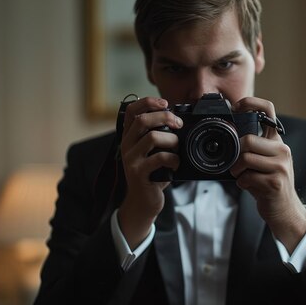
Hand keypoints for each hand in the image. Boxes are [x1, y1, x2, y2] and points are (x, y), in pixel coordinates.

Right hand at [118, 97, 182, 247]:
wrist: (144, 202)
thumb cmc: (153, 174)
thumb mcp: (154, 152)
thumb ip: (160, 135)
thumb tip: (178, 119)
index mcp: (129, 136)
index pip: (132, 110)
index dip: (148, 102)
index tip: (166, 103)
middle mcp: (126, 145)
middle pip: (142, 120)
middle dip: (165, 117)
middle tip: (179, 124)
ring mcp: (130, 159)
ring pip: (152, 137)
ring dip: (172, 140)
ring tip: (178, 149)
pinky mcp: (138, 173)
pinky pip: (159, 158)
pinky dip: (173, 159)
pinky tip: (176, 165)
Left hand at [230, 97, 305, 252]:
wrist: (284, 209)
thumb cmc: (269, 183)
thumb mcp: (265, 161)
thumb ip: (253, 148)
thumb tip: (230, 136)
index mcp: (277, 142)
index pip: (268, 111)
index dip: (251, 103)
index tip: (236, 107)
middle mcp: (282, 151)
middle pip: (248, 140)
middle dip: (235, 154)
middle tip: (235, 165)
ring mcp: (280, 166)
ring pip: (245, 158)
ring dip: (236, 170)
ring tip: (241, 176)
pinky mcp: (274, 182)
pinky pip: (246, 177)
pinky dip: (242, 183)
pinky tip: (249, 186)